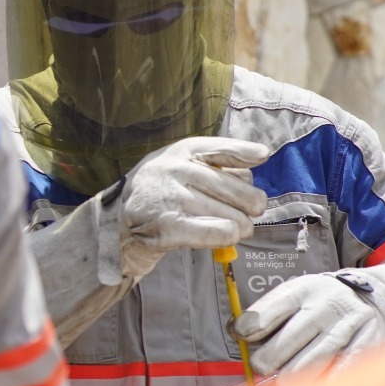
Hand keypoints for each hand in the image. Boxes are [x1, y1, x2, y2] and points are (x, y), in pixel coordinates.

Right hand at [119, 136, 269, 277]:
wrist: (121, 217)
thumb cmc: (164, 188)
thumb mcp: (183, 161)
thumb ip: (220, 157)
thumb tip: (260, 156)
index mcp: (182, 151)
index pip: (224, 149)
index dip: (247, 154)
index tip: (263, 156)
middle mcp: (176, 171)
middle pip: (241, 191)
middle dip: (252, 205)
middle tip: (248, 211)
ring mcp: (172, 200)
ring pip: (235, 217)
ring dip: (241, 226)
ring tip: (232, 226)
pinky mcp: (170, 228)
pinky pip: (221, 234)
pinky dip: (228, 236)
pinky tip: (223, 235)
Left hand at [239, 272, 384, 380]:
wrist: (369, 294)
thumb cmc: (318, 302)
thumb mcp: (291, 296)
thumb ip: (263, 314)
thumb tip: (235, 333)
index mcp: (300, 292)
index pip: (266, 314)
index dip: (249, 329)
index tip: (242, 336)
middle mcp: (324, 306)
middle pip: (285, 343)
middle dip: (267, 360)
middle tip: (264, 366)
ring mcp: (346, 326)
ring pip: (310, 362)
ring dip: (292, 377)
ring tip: (285, 381)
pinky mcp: (366, 344)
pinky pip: (340, 372)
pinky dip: (323, 383)